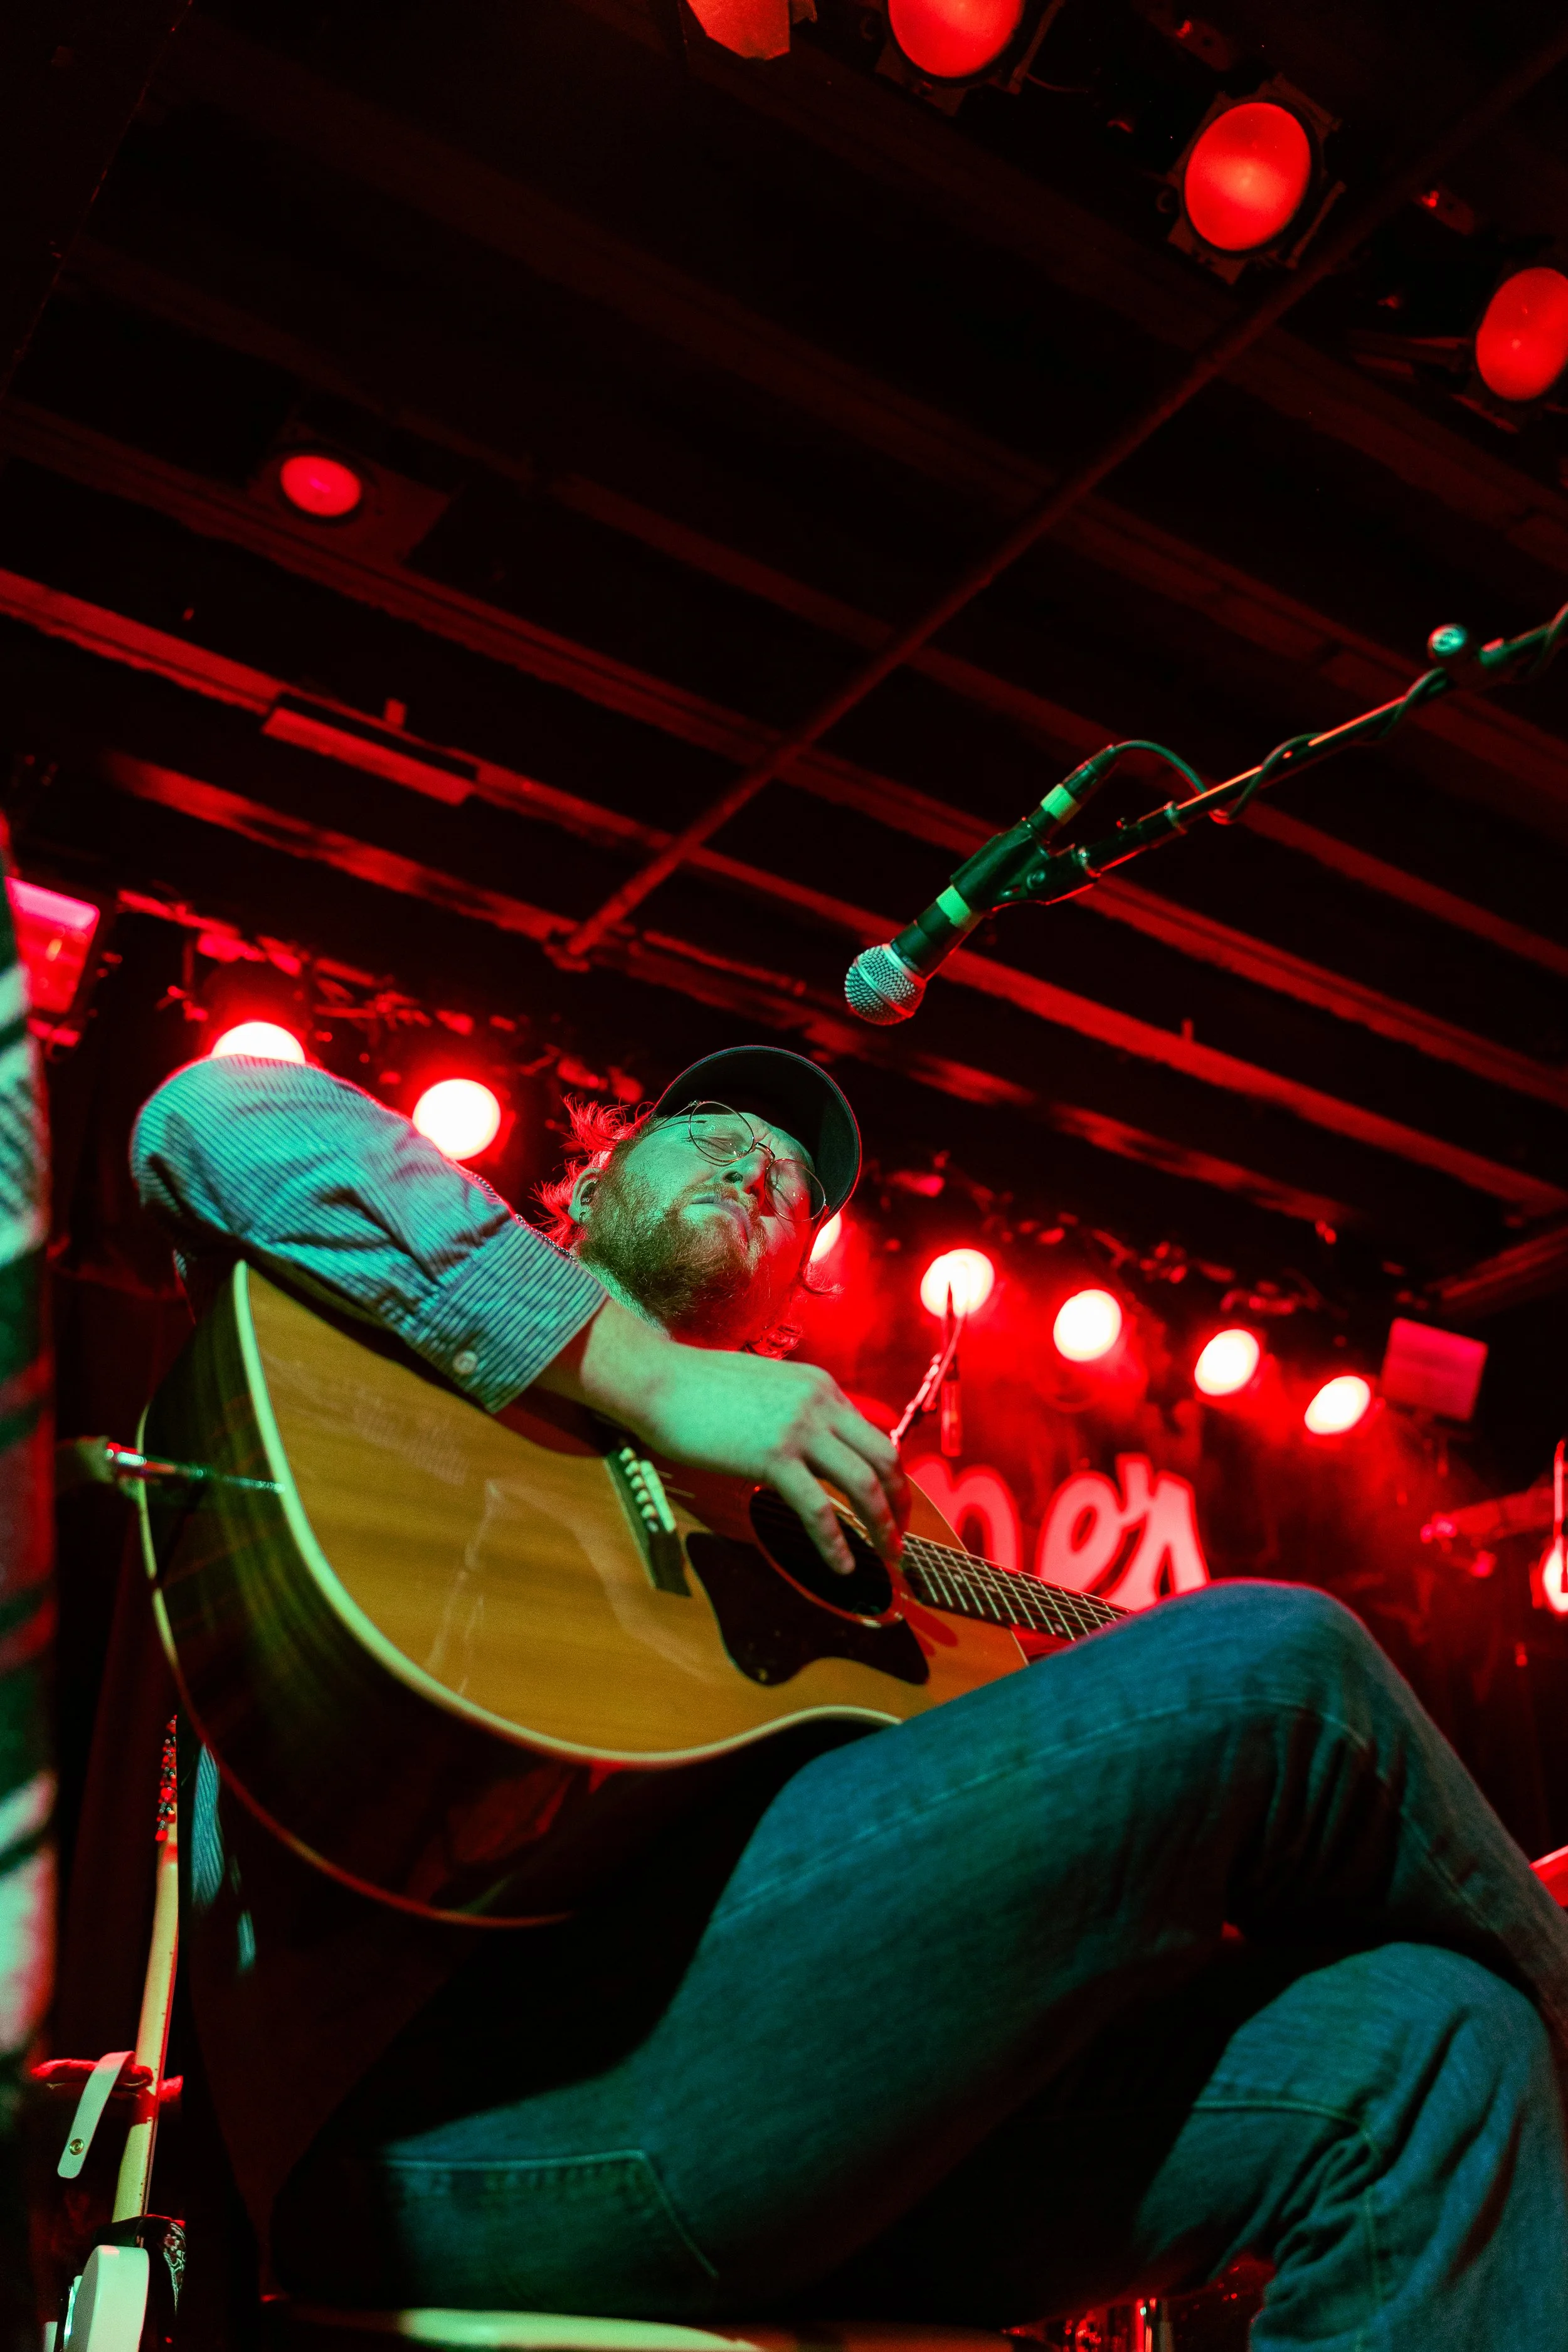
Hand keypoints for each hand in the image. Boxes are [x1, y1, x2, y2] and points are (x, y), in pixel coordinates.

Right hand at [535, 1300, 907, 1576]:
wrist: (660, 1381)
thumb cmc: (701, 1389)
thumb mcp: (767, 1388)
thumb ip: (797, 1412)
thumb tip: (811, 1448)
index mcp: (821, 1387)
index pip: (872, 1434)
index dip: (889, 1475)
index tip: (892, 1503)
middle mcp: (820, 1404)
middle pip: (883, 1457)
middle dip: (898, 1501)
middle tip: (898, 1536)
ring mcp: (799, 1429)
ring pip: (862, 1483)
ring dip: (881, 1525)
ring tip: (887, 1555)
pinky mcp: (773, 1457)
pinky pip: (817, 1508)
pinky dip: (835, 1542)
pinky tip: (842, 1566)